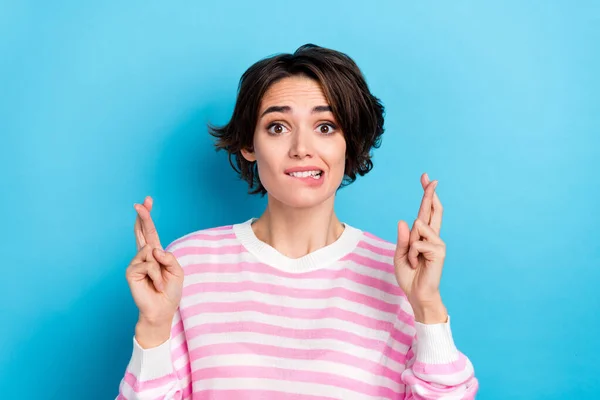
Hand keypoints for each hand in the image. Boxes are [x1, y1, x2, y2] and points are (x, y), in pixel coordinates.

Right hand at [126, 196, 183, 326]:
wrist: (163, 310)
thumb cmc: (170, 291)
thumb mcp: (177, 271)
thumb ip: (168, 258)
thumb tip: (152, 249)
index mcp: (156, 253)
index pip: (150, 232)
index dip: (148, 217)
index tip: (147, 201)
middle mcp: (144, 256)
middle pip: (142, 231)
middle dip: (143, 216)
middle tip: (140, 202)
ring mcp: (136, 263)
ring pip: (149, 252)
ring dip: (160, 269)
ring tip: (160, 282)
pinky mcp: (131, 272)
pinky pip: (147, 265)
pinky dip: (156, 276)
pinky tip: (155, 285)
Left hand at [394, 173, 447, 322]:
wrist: (417, 294)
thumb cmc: (409, 275)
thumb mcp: (400, 255)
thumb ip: (402, 239)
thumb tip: (404, 221)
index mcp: (422, 235)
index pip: (425, 211)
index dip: (427, 195)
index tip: (427, 178)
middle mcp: (432, 236)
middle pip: (432, 210)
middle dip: (429, 194)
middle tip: (430, 178)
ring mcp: (437, 243)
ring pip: (418, 227)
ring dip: (410, 245)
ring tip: (414, 260)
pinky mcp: (439, 251)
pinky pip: (417, 243)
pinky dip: (413, 254)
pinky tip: (418, 264)